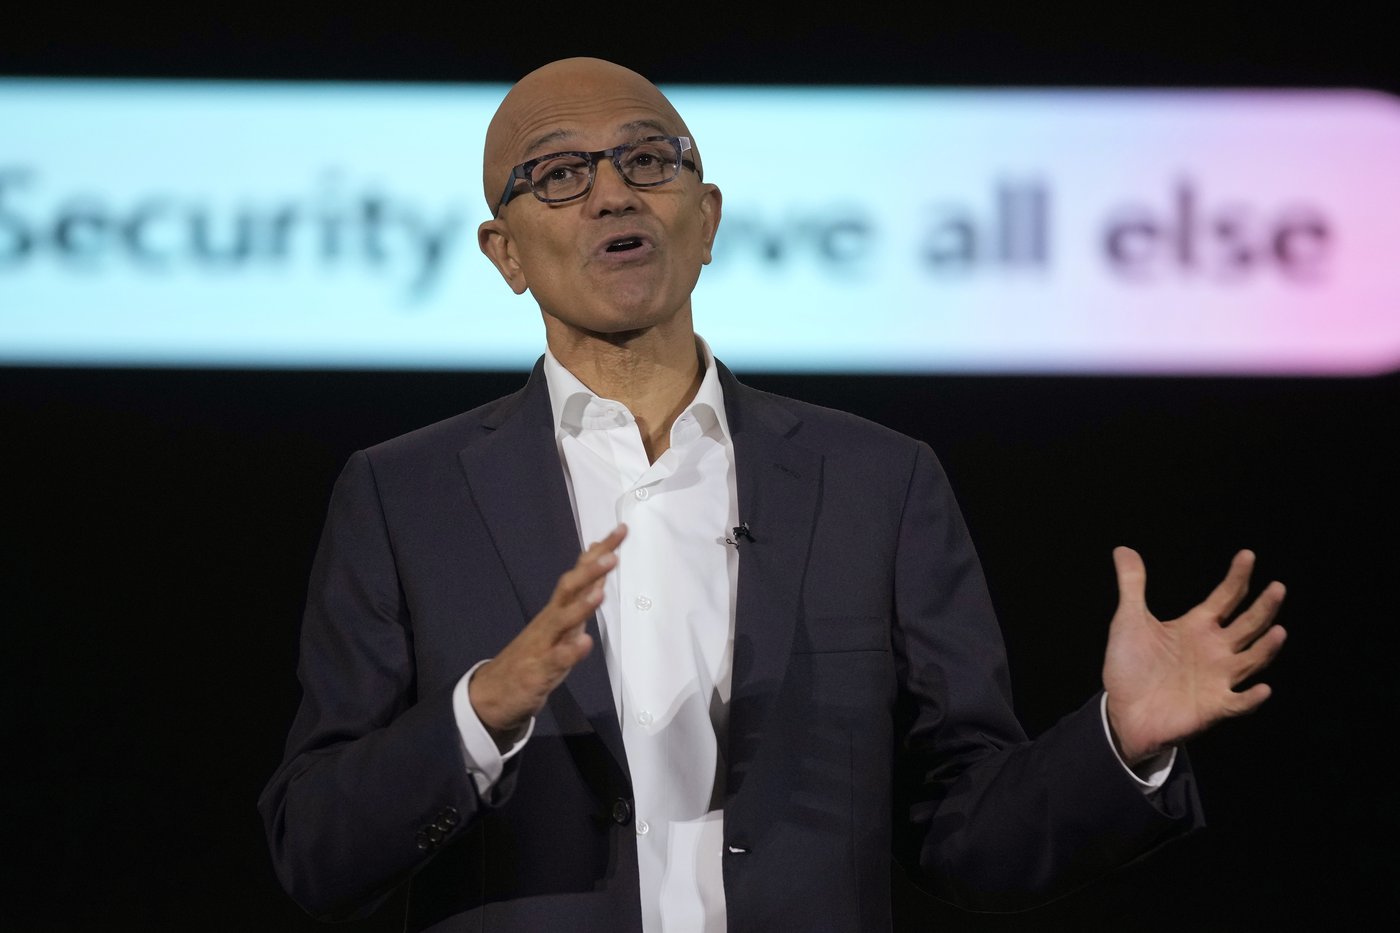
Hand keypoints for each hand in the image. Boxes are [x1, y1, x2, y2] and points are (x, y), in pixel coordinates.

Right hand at [469, 525, 625, 742]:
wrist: (495, 691)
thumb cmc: (537, 654)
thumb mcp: (564, 621)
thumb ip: (582, 593)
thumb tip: (599, 559)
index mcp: (559, 608)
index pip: (581, 573)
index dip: (600, 552)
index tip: (621, 530)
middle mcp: (551, 620)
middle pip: (569, 590)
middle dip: (590, 572)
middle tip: (613, 556)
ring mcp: (545, 644)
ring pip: (562, 621)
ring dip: (581, 606)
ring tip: (599, 593)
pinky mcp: (540, 670)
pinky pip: (557, 659)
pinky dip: (571, 651)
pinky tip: (585, 643)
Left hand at [1103, 547, 1285, 763]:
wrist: (1122, 711)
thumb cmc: (1130, 666)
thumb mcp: (1128, 621)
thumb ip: (1132, 586)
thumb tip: (1123, 549)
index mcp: (1197, 627)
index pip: (1225, 598)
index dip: (1237, 577)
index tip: (1247, 555)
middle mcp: (1214, 650)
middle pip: (1247, 625)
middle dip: (1263, 608)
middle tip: (1278, 587)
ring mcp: (1218, 678)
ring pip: (1251, 660)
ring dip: (1266, 648)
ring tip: (1279, 631)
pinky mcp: (1214, 707)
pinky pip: (1239, 703)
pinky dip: (1252, 698)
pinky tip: (1263, 689)